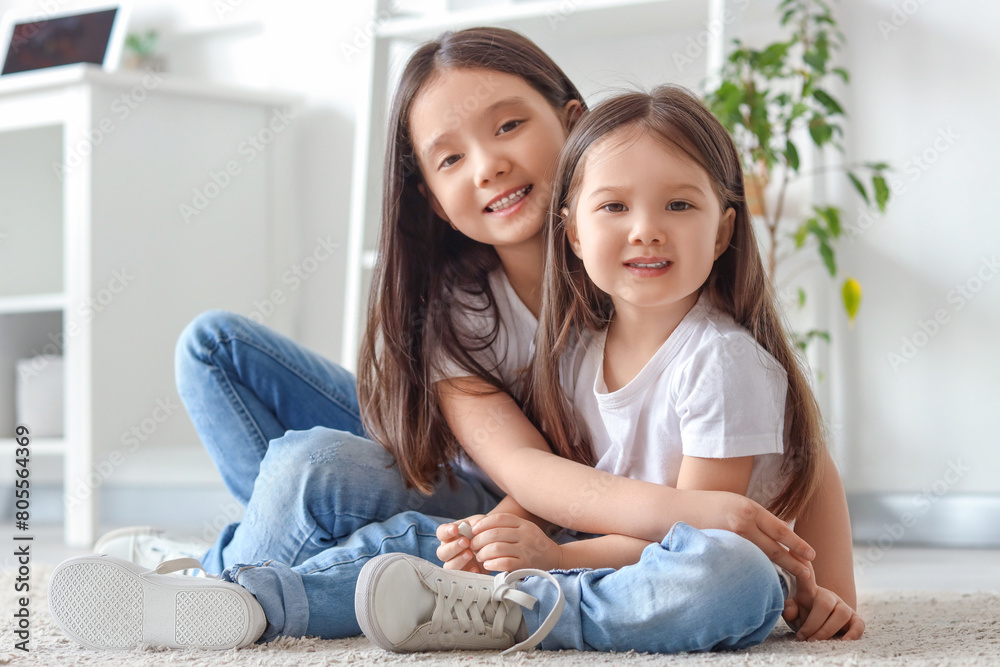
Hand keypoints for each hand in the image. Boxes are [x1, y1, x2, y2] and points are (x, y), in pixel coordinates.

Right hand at [436, 515, 487, 573]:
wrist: (492, 548)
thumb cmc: (482, 534)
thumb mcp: (481, 525)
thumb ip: (478, 523)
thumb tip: (477, 525)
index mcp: (450, 536)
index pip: (441, 533)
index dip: (446, 531)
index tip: (455, 529)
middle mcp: (449, 550)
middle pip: (441, 552)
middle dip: (453, 547)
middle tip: (466, 542)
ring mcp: (454, 563)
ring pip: (448, 566)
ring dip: (458, 560)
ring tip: (470, 554)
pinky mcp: (463, 573)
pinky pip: (460, 577)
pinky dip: (467, 573)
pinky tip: (475, 568)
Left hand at [468, 513, 562, 571]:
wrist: (555, 559)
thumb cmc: (534, 545)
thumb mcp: (525, 529)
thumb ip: (507, 527)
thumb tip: (479, 526)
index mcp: (523, 524)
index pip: (500, 518)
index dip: (483, 523)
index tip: (474, 529)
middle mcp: (525, 535)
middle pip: (495, 533)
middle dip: (479, 540)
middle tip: (473, 546)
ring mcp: (526, 550)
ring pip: (497, 548)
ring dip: (483, 553)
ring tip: (480, 557)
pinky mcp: (525, 565)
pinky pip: (504, 562)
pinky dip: (492, 563)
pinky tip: (488, 565)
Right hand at [696, 491, 815, 580]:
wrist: (674, 509)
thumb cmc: (706, 504)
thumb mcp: (734, 502)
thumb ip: (754, 516)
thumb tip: (778, 533)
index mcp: (748, 509)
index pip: (780, 530)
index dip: (797, 544)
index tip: (812, 555)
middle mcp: (741, 523)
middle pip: (774, 549)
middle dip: (794, 563)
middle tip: (809, 575)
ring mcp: (729, 539)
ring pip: (760, 559)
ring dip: (777, 570)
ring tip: (790, 581)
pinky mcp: (719, 551)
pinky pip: (742, 564)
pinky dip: (755, 571)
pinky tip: (762, 579)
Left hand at [783, 561, 864, 640]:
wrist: (820, 630)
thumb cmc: (803, 618)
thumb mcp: (793, 614)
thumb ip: (789, 609)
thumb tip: (789, 609)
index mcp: (810, 591)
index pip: (806, 575)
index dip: (801, 563)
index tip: (794, 550)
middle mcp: (828, 596)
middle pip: (824, 603)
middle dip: (813, 623)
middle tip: (803, 638)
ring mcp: (843, 606)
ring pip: (841, 614)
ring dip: (827, 631)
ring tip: (815, 642)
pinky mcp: (854, 619)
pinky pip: (859, 624)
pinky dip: (852, 634)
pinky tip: (842, 641)